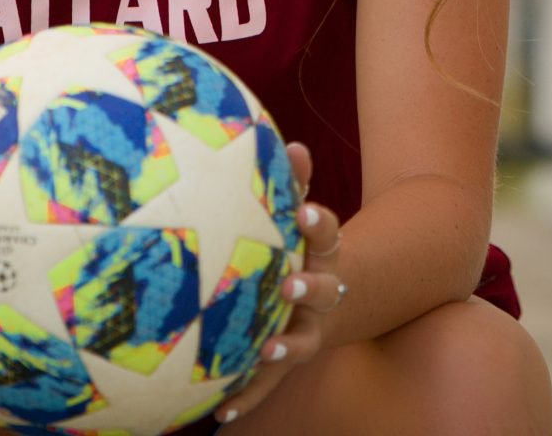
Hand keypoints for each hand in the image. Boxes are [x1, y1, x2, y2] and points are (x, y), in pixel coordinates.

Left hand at [211, 140, 344, 424]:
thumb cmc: (298, 247)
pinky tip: (222, 412)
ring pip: (303, 341)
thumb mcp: (300, 217)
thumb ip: (292, 184)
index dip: (318, 223)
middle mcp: (323, 293)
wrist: (330, 300)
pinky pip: (268, 383)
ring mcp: (308, 329)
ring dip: (286, 346)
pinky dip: (247, 398)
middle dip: (309, 287)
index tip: (306, 212)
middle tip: (290, 284)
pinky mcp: (287, 360)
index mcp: (323, 253)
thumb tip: (291, 144)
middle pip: (325, 290)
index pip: (327, 234)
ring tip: (265, 349)